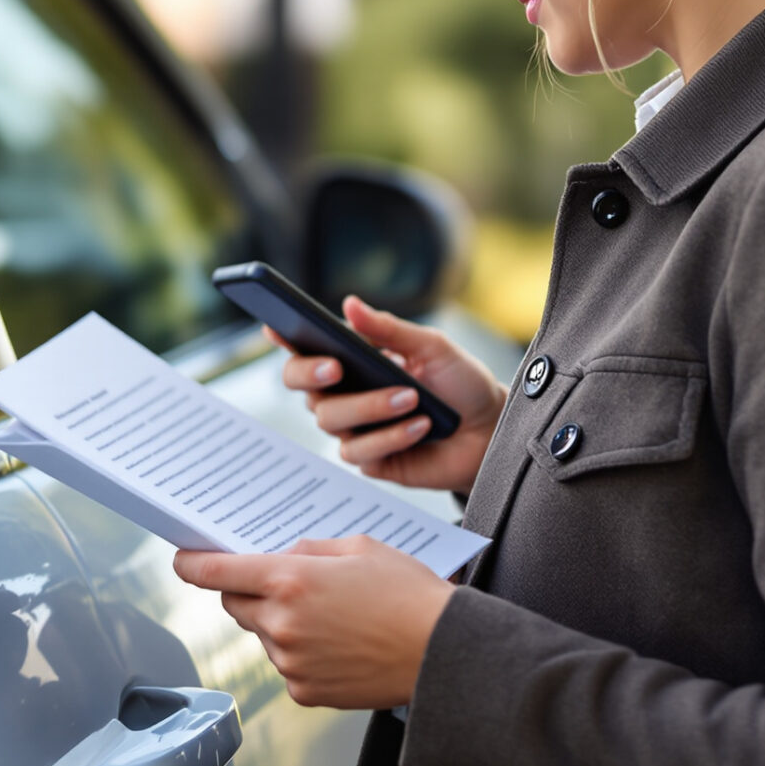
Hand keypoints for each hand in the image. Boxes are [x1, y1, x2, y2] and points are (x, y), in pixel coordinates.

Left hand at [172, 537, 454, 708]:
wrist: (445, 653)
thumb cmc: (408, 593)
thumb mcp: (358, 547)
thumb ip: (308, 550)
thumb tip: (280, 557)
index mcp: (289, 580)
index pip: (216, 573)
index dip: (192, 565)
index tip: (182, 561)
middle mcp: (281, 623)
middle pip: (235, 604)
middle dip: (248, 591)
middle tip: (286, 584)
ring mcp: (290, 662)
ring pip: (263, 635)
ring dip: (280, 623)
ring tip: (333, 618)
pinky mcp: (304, 692)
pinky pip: (286, 665)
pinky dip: (301, 654)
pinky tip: (339, 646)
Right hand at [276, 296, 500, 496]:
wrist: (490, 431)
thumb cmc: (460, 384)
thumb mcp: (431, 346)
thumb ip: (389, 329)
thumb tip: (350, 305)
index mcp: (352, 361)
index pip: (306, 349)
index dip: (284, 339)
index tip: (274, 328)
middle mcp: (345, 394)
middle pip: (302, 386)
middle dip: (311, 374)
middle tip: (337, 367)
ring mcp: (355, 429)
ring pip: (330, 419)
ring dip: (371, 407)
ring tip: (411, 399)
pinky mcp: (371, 460)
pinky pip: (359, 451)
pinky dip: (390, 436)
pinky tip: (418, 427)